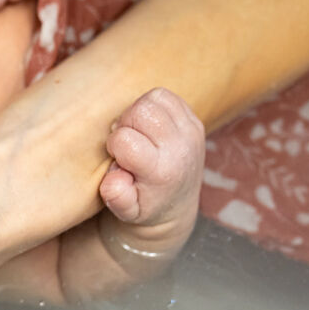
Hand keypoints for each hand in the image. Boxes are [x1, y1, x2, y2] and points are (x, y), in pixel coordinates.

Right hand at [99, 87, 205, 228]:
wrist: (176, 206)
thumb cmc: (144, 205)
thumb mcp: (126, 212)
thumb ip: (117, 197)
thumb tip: (115, 179)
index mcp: (161, 172)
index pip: (124, 139)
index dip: (113, 145)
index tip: (119, 159)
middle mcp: (180, 149)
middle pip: (141, 111)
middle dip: (125, 123)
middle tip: (127, 142)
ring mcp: (191, 132)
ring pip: (154, 98)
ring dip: (138, 111)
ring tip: (137, 132)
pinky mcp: (195, 121)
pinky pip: (166, 96)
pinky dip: (152, 105)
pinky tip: (149, 126)